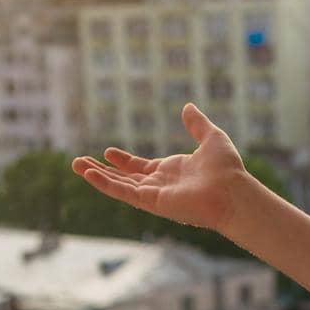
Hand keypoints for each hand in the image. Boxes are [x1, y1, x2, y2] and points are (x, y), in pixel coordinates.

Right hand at [71, 103, 254, 232]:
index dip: (123, 161)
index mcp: (172, 172)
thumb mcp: (211, 137)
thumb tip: (188, 106)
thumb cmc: (228, 169)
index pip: (141, 168)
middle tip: (80, 163)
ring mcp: (155, 195)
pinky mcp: (152, 202)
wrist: (234, 192)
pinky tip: (88, 174)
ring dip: (96, 176)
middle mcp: (161, 185)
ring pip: (119, 186)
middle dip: (102, 170)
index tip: (107, 152)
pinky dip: (105, 184)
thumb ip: (197, 124)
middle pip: (124, 178)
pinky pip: (123, 193)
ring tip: (75, 166)